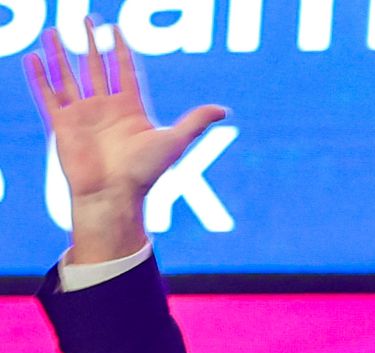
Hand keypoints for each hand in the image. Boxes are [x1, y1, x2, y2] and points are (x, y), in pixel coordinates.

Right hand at [24, 20, 224, 260]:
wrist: (114, 195)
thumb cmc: (145, 172)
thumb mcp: (175, 141)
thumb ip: (196, 121)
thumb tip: (224, 110)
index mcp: (131, 108)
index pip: (124, 69)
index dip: (120, 48)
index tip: (115, 28)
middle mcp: (105, 108)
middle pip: (94, 66)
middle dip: (88, 42)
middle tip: (83, 18)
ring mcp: (83, 115)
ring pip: (68, 76)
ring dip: (59, 53)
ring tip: (51, 30)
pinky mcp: (62, 124)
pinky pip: (48, 95)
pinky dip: (40, 77)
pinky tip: (33, 57)